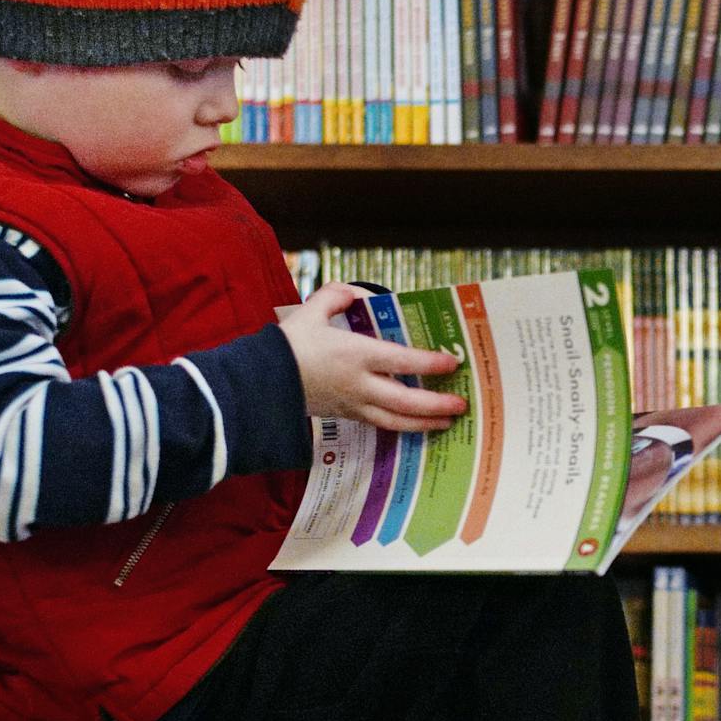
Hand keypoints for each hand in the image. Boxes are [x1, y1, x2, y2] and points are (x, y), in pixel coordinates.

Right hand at [279, 283, 468, 432]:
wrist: (259, 384)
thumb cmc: (286, 347)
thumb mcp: (310, 311)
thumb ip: (335, 297)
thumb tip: (355, 293)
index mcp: (354, 354)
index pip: (402, 361)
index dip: (431, 363)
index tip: (453, 363)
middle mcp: (358, 384)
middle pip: (406, 401)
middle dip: (437, 404)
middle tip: (461, 405)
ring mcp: (352, 404)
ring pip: (396, 421)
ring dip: (425, 423)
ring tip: (446, 422)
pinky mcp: (344, 416)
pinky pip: (380, 425)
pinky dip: (402, 427)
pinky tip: (415, 425)